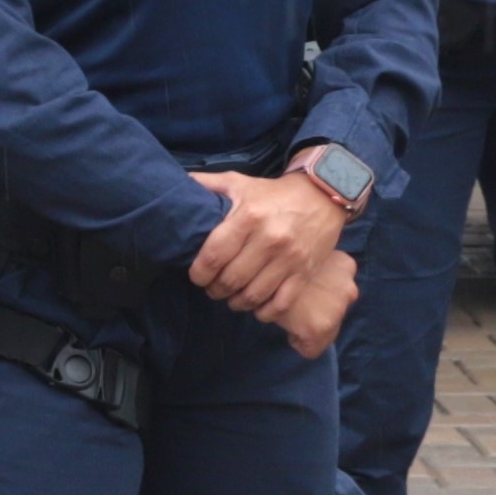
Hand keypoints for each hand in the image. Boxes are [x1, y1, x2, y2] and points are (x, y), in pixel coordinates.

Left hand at [187, 168, 355, 352]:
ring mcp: (290, 259)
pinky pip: (280, 304)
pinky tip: (255, 306)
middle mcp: (270, 239)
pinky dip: (263, 312)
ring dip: (236, 303)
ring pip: (253, 296)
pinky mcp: (305, 273)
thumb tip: (172, 187)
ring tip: (230, 297)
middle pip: (231, 280)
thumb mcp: (238, 182)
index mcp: (249, 217)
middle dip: (214, 289)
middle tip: (212, 287)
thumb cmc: (272, 193)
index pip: (214, 256)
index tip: (196, 275)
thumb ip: (206, 185)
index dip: (199, 273)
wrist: (323, 195)